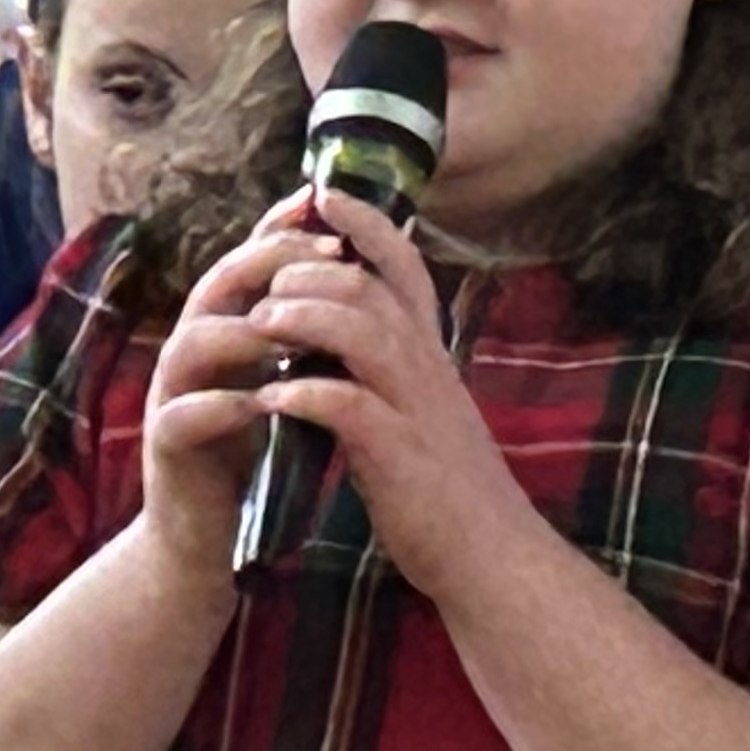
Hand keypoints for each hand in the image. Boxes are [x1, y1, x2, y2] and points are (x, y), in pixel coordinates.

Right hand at [133, 196, 319, 578]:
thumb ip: (298, 334)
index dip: (280, 228)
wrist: (202, 536)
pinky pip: (183, 415)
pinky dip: (220, 407)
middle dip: (268, 262)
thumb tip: (350, 279)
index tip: (325, 200)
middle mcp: (190, 352)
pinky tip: (258, 406)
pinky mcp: (165, 445)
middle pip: (217, 285)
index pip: (247, 263)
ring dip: (243, 331)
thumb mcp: (279, 381)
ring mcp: (171, 396)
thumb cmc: (249, 453)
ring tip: (294, 329)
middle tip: (326, 251)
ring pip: (193, 342)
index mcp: (222, 331)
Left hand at [242, 186, 537, 602]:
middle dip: (310, 273)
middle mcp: (428, 368)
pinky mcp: (399, 457)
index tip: (323, 193)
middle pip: (370, 287)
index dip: (366, 224)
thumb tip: (338, 332)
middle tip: (264, 284)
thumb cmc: (444, 487)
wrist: (490, 557)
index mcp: (431, 354)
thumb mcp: (418, 410)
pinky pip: (350, 407)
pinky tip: (270, 397)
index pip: (404, 266)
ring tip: (259, 325)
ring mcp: (417, 409)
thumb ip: (387, 368)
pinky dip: (306, 394)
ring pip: (361, 331)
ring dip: (302, 319)